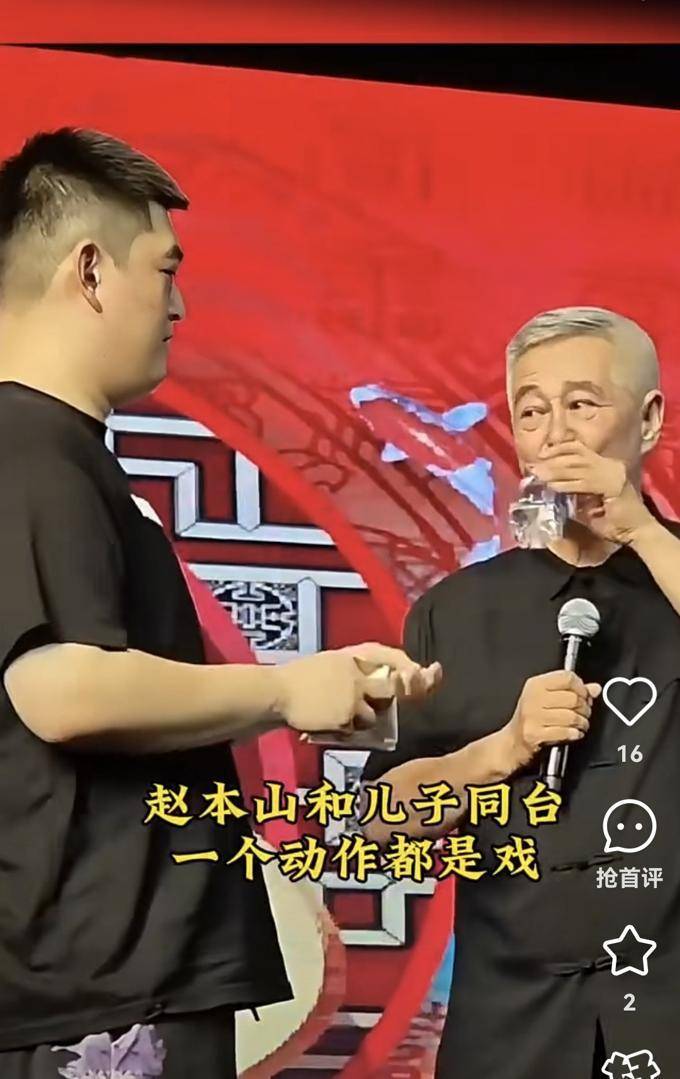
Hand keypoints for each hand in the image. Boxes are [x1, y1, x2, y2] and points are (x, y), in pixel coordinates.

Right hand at [275, 646, 440, 735]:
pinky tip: (327, 723)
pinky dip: (345, 730)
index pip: (390, 656)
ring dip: (361, 719)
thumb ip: (354, 672)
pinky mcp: (348, 715)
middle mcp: (358, 674)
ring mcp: (354, 695)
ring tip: (335, 714)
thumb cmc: (299, 680)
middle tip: (394, 700)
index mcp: (353, 656)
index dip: (411, 667)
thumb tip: (379, 685)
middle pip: (392, 688)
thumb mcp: (329, 664)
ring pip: (375, 715)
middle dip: (400, 696)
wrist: (277, 693)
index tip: (431, 672)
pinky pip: (356, 729)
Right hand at [502, 671, 601, 771]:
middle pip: (573, 697)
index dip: (582, 687)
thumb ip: (572, 691)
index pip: (567, 677)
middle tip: (584, 713)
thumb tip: (595, 688)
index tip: (584, 695)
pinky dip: (575, 734)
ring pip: (571, 716)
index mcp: (535, 685)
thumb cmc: (531, 720)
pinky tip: (573, 733)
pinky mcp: (535, 734)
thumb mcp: (547, 699)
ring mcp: (533, 716)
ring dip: (582, 723)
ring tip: (580, 725)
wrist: (512, 743)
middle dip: (585, 708)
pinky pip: (565, 732)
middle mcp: (533, 698)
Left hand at [531, 439, 652, 544]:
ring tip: (539, 475)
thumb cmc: (614, 522)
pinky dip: (567, 484)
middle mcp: (611, 465)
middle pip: (577, 455)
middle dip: (553, 460)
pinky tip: (553, 487)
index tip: (540, 455)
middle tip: (534, 466)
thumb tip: (549, 483)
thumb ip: (574, 490)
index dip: (558, 450)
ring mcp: (614, 474)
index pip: (579, 450)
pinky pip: (585, 482)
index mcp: (606, 465)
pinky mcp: (615, 486)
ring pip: (579, 466)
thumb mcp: (588, 501)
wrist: (638, 533)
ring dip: (556, 471)